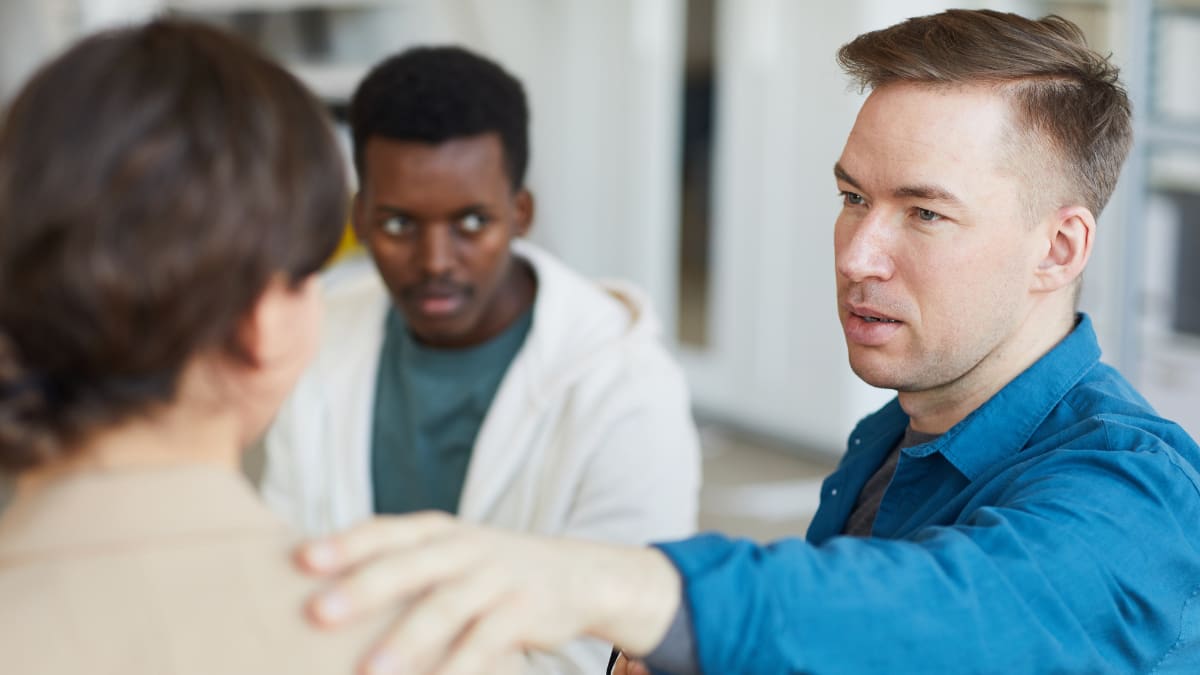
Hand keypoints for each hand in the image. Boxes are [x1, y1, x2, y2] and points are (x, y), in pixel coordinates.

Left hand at [296, 512, 680, 674]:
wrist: (576, 575)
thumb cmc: (486, 571)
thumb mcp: (446, 555)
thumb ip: (397, 565)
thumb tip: (317, 591)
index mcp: (437, 531)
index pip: (386, 531)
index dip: (345, 544)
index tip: (301, 560)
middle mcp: (465, 547)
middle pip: (410, 565)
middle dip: (364, 587)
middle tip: (318, 613)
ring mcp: (497, 578)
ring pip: (447, 606)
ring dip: (407, 640)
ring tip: (371, 672)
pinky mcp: (526, 611)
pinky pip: (487, 642)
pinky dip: (460, 668)